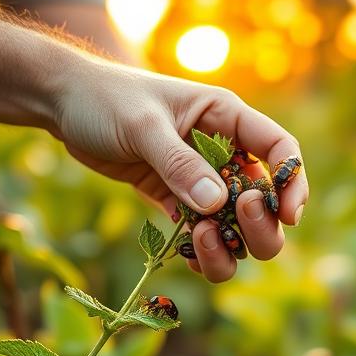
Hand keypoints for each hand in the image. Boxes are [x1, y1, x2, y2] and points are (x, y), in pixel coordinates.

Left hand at [51, 60, 306, 281]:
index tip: (288, 216)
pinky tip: (187, 257)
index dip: (291, 183)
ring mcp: (201, 180)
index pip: (279, 149)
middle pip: (265, 200)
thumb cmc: (106, 99)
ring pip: (236, 226)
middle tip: (230, 228)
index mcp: (227, 119)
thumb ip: (180, 165)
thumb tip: (217, 206)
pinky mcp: (176, 200)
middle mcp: (223, 152)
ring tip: (197, 239)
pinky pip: (203, 235)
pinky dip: (202, 253)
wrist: (64, 103)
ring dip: (228, 245)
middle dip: (259, 225)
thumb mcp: (142, 126)